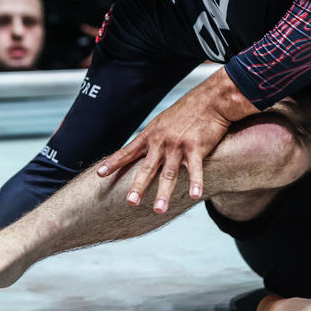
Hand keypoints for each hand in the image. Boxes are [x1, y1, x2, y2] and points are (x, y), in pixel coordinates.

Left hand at [97, 68, 256, 212]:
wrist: (211, 99)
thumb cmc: (189, 110)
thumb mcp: (164, 121)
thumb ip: (154, 138)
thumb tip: (143, 151)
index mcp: (151, 135)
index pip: (128, 151)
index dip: (114, 162)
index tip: (100, 174)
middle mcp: (162, 141)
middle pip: (147, 167)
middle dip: (138, 186)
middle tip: (130, 202)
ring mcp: (178, 145)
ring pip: (169, 173)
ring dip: (164, 193)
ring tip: (159, 210)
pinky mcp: (197, 147)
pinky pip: (195, 169)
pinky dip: (196, 183)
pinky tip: (195, 195)